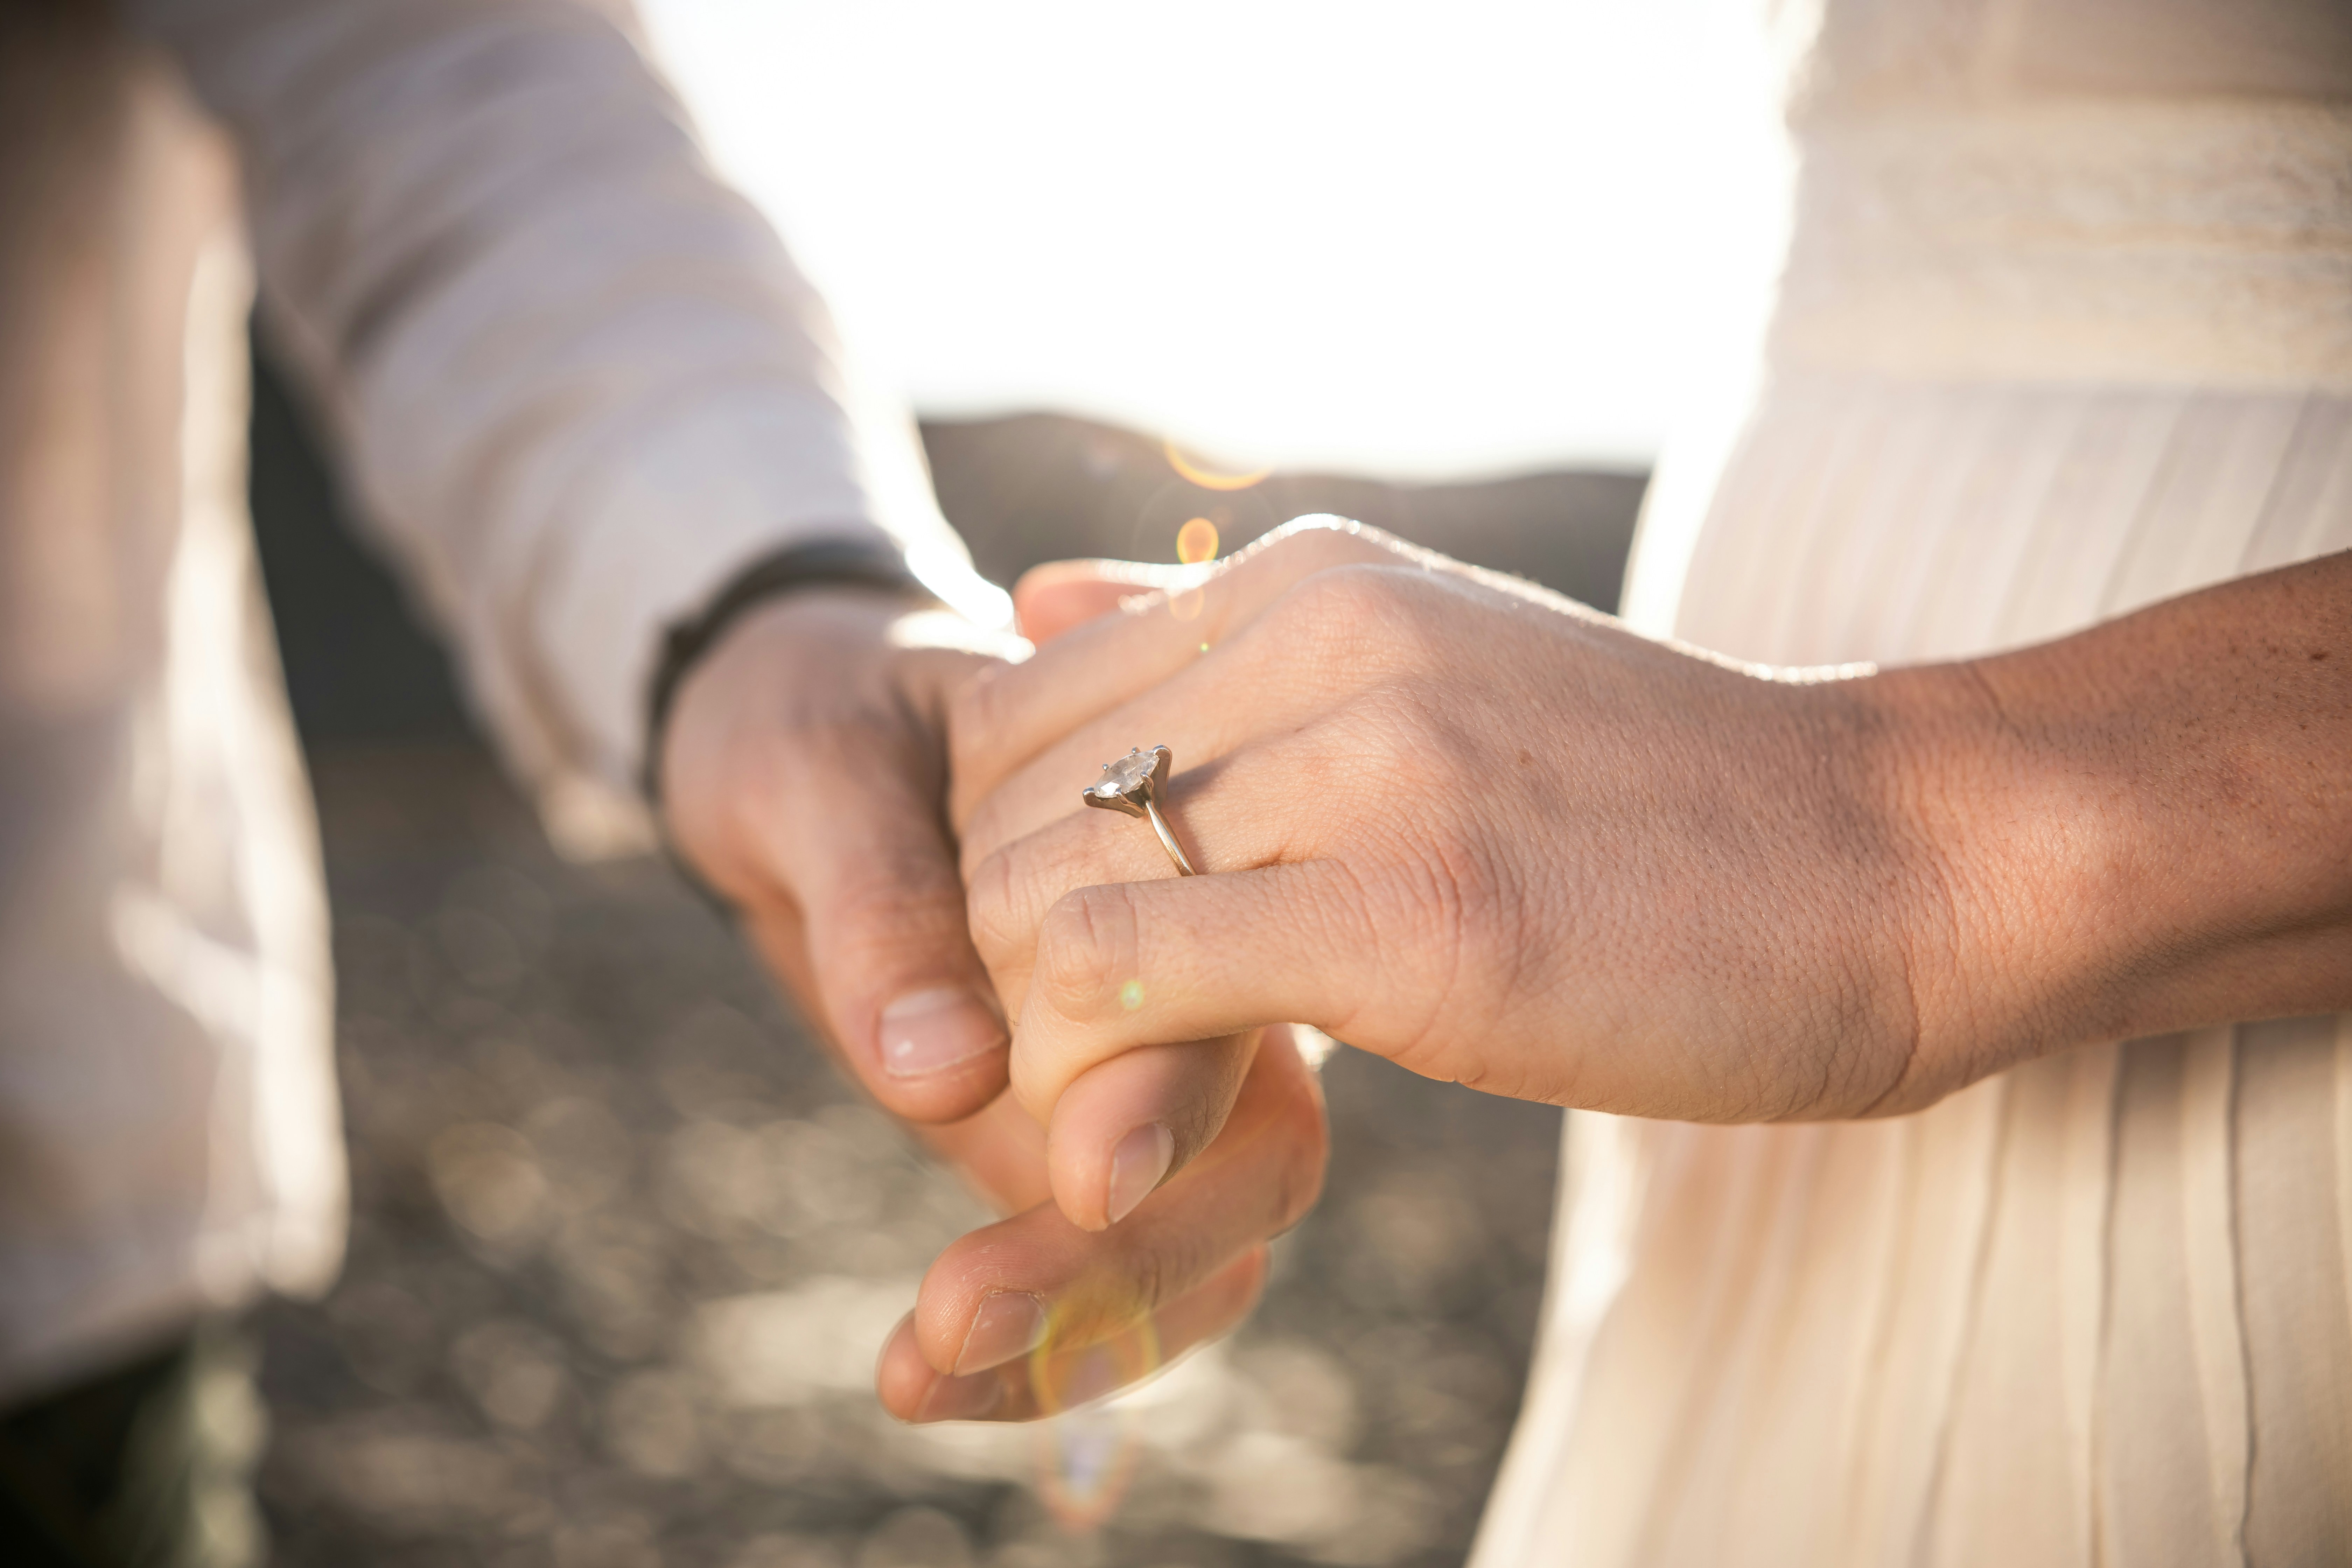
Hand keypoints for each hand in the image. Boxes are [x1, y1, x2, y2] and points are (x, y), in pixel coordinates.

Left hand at [661, 586, 1327, 1418]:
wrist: (787, 730)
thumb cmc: (815, 708)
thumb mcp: (820, 766)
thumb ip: (880, 897)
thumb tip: (943, 1074)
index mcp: (1177, 851)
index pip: (1231, 988)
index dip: (1173, 1086)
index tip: (1078, 1175)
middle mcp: (1192, 973)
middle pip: (1251, 1150)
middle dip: (1128, 1258)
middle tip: (948, 1321)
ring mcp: (1133, 1070)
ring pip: (1200, 1239)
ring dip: (1082, 1330)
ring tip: (911, 1373)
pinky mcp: (1057, 1139)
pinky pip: (1104, 1270)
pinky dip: (1037, 1344)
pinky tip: (915, 1376)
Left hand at [955, 522, 2351, 1234]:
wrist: (1896, 858)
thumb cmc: (1656, 794)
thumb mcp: (1425, 656)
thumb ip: (1213, 631)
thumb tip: (1027, 593)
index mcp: (1310, 580)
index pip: (1012, 713)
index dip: (1003, 863)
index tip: (1085, 964)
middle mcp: (1319, 638)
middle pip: (999, 810)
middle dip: (1001, 960)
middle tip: (1092, 1057)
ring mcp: (1372, 768)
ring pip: (1039, 899)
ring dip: (1047, 1033)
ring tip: (1135, 1099)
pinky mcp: (1416, 912)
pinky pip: (1136, 977)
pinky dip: (1108, 1069)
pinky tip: (1178, 1119)